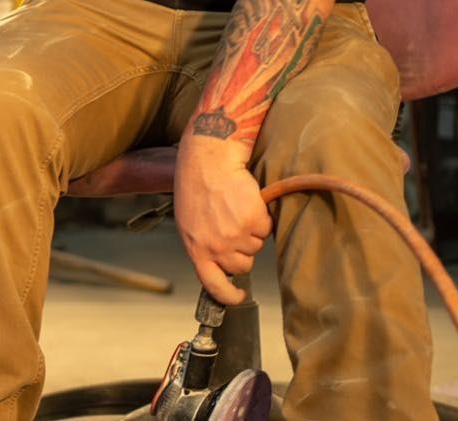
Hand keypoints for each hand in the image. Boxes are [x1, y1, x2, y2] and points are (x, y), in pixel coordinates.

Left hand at [173, 136, 271, 304]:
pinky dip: (262, 216)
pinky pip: (267, 228)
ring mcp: (235, 235)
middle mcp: (215, 245)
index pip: (212, 284)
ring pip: (257, 246)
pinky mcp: (253, 220)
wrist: (209, 159)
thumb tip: (220, 265)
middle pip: (242, 265)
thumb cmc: (196, 186)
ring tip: (236, 208)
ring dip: (252, 230)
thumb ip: (203, 245)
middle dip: (242, 249)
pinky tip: (246, 200)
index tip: (238, 297)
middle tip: (233, 225)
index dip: (228, 296)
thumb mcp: (190, 222)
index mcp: (195, 247)